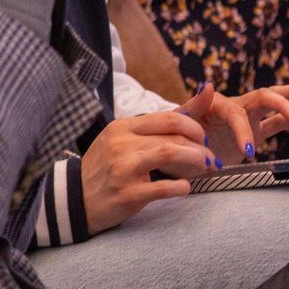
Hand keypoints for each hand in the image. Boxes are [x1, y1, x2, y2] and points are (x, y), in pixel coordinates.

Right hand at [79, 109, 217, 232]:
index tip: (204, 139)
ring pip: (170, 154)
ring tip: (208, 168)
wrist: (76, 198)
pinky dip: (181, 187)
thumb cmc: (108, 165)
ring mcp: (123, 169)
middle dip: (201, 147)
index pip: (169, 118)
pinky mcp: (127, 194)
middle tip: (212, 158)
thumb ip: (163, 122)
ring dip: (196, 161)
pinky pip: (163, 188)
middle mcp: (121, 144)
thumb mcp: (126, 138)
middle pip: (174, 137)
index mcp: (122, 127)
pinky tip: (186, 188)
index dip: (195, 128)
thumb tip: (207, 90)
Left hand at [176, 80, 288, 161]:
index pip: (237, 112)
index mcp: (216, 105)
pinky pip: (276, 123)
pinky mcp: (252, 133)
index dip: (244, 130)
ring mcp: (245, 119)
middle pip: (263, 96)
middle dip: (282, 101)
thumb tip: (207, 84)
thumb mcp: (177, 124)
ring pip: (273, 102)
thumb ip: (193, 106)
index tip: (247, 153)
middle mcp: (234, 107)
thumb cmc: (171, 140)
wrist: (172, 157)